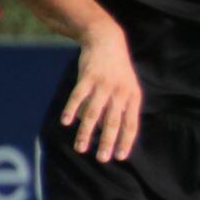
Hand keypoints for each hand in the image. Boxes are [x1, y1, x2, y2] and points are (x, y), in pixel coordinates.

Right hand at [60, 22, 141, 161]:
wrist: (108, 40)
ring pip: (94, 112)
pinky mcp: (88, 76)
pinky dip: (72, 109)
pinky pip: (78, 96)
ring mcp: (104, 84)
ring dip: (86, 132)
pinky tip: (66, 122)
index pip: (131, 124)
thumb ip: (119, 109)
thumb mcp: (126, 88)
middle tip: (102, 159)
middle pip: (113, 121)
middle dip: (107, 142)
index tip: (119, 157)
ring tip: (80, 148)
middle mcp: (120, 92)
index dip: (126, 141)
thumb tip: (104, 132)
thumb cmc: (117, 70)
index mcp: (133, 97)